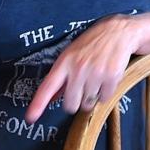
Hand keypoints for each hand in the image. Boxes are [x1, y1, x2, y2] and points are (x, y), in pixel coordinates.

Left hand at [24, 15, 141, 123]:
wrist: (119, 32)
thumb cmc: (93, 43)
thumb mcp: (72, 54)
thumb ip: (61, 78)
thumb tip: (50, 98)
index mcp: (65, 62)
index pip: (48, 86)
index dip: (38, 104)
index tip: (30, 117)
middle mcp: (78, 68)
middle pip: (70, 104)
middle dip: (76, 101)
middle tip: (82, 90)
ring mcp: (95, 73)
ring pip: (88, 103)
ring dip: (92, 96)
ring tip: (96, 79)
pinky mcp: (111, 77)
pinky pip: (104, 98)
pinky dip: (106, 92)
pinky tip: (106, 79)